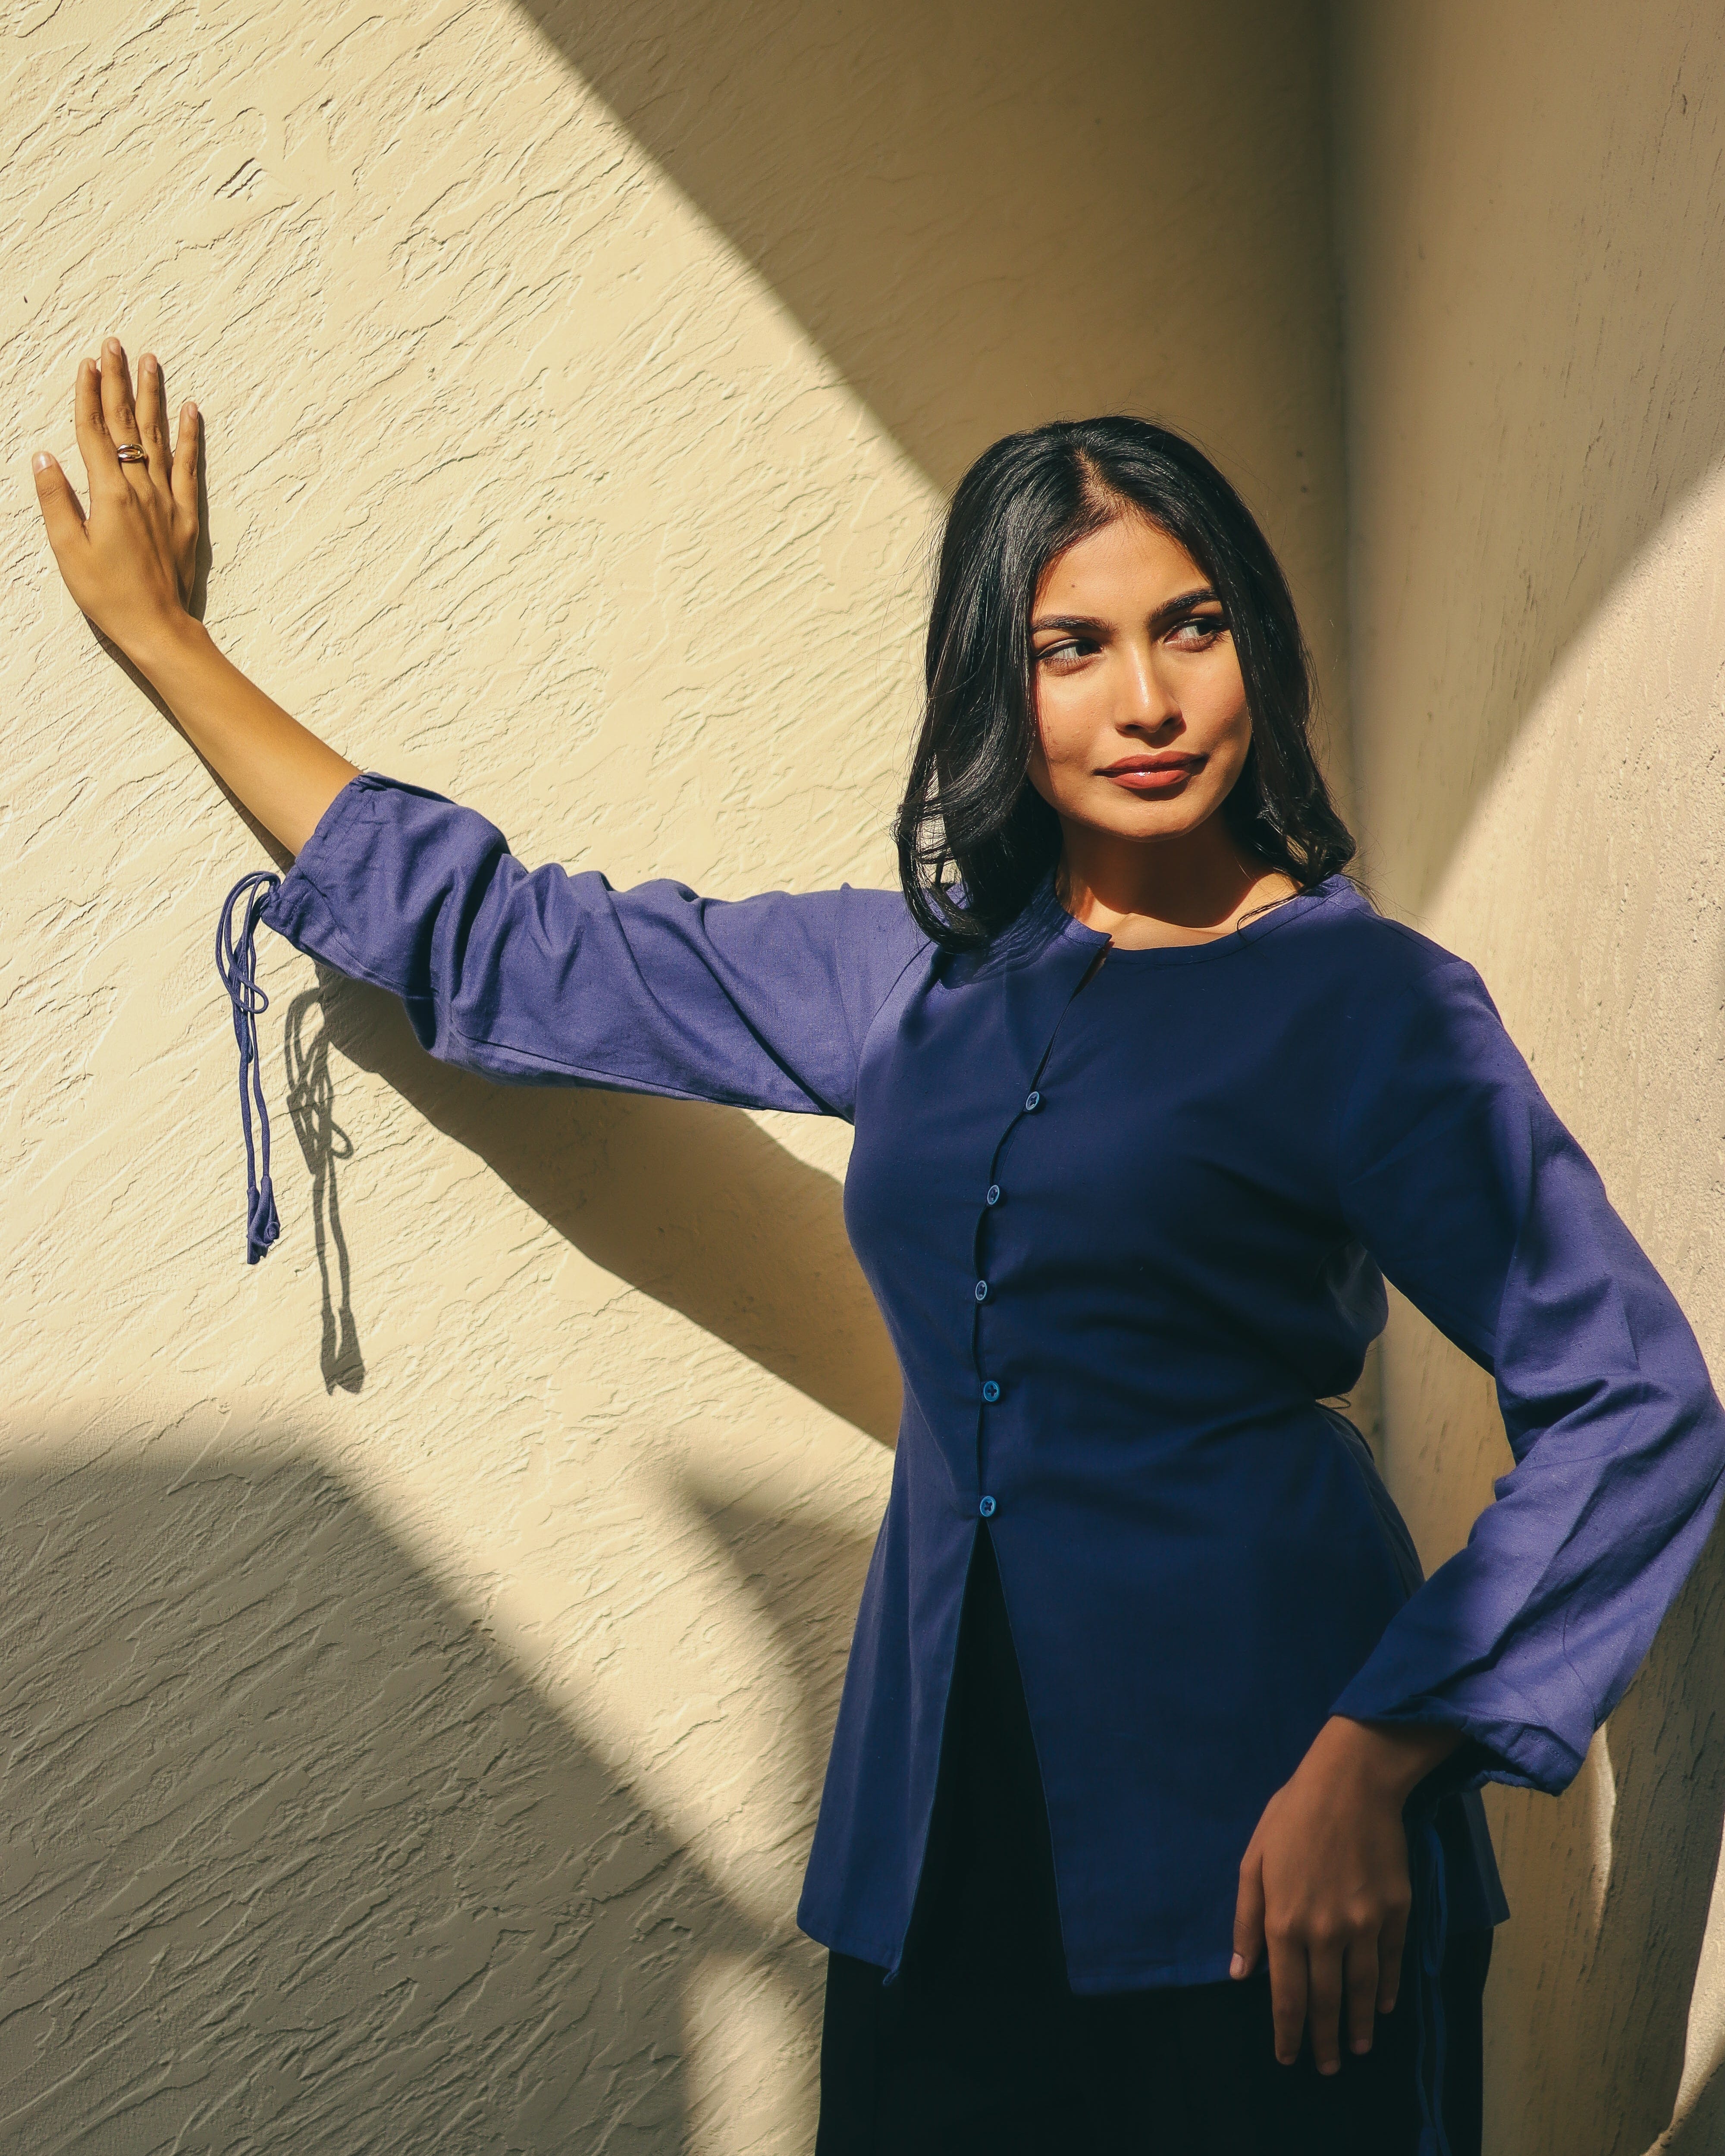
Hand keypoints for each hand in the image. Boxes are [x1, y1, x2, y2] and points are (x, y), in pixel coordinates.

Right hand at [33, 336, 199, 661]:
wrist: (158, 626)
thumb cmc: (109, 595)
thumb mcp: (68, 549)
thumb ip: (56, 500)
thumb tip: (43, 457)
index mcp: (108, 493)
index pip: (94, 431)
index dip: (89, 394)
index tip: (88, 362)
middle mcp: (140, 488)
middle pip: (126, 423)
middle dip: (118, 381)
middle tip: (116, 343)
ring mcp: (166, 500)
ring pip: (158, 436)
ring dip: (152, 396)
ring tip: (150, 361)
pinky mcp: (186, 516)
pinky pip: (189, 466)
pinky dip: (189, 436)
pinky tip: (191, 410)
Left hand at [1230, 1714, 1460, 2074]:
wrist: (1352, 1784)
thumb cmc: (1293, 1817)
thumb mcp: (1254, 1861)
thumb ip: (1247, 1920)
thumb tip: (1240, 1973)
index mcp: (1285, 1922)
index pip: (1287, 1995)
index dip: (1288, 2031)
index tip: (1288, 2056)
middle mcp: (1325, 1933)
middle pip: (1326, 2002)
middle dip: (1323, 2040)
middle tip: (1324, 2068)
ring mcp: (1364, 1925)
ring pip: (1362, 1991)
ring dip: (1357, 2025)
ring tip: (1355, 2049)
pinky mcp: (1395, 1913)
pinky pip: (1391, 1963)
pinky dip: (1386, 1990)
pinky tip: (1381, 2007)